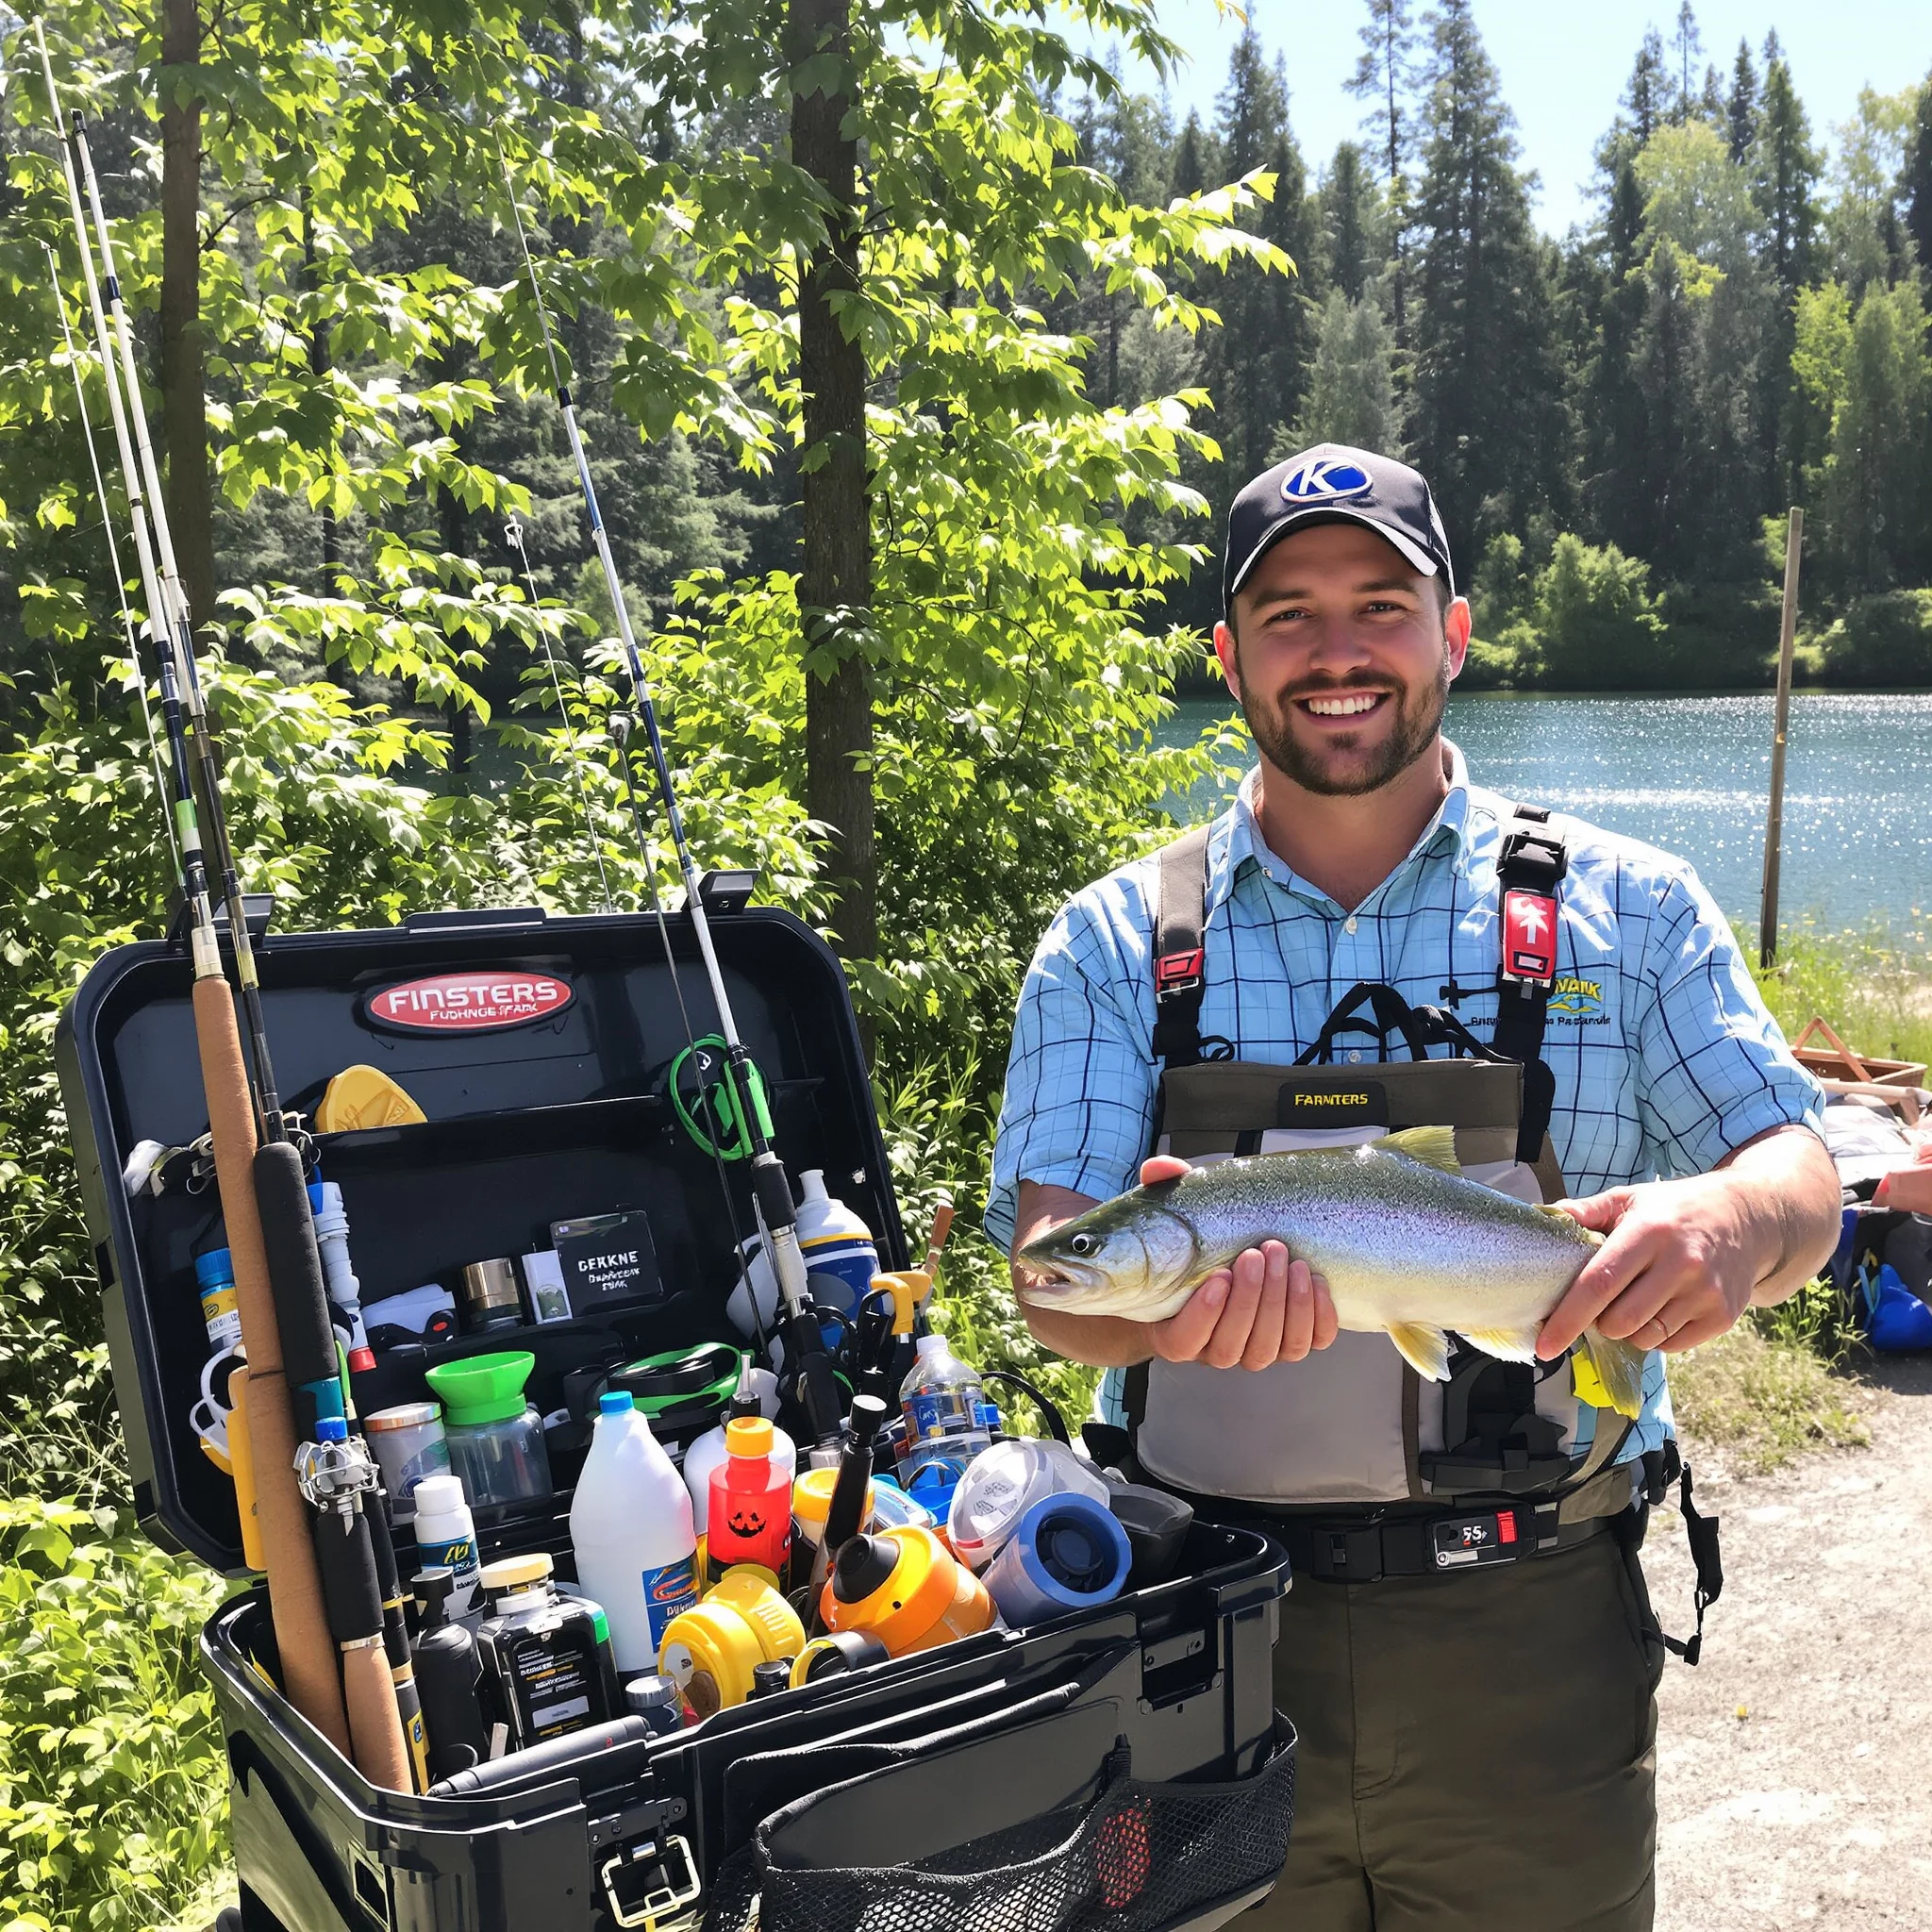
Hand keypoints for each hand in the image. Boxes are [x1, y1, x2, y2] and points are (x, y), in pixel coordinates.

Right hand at [1137, 1155, 1338, 1369]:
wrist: (1227, 1266)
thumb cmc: (1194, 1250)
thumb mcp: (1175, 1222)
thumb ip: (1164, 1194)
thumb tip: (1161, 1167)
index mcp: (1176, 1331)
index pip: (1185, 1340)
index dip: (1203, 1314)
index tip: (1219, 1276)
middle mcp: (1214, 1350)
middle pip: (1233, 1344)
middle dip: (1251, 1299)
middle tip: (1261, 1253)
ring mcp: (1254, 1350)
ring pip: (1272, 1347)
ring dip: (1284, 1305)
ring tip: (1290, 1262)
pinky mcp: (1290, 1343)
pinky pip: (1310, 1343)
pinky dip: (1316, 1316)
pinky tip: (1312, 1280)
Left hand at [1535, 1175, 1756, 1359]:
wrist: (1748, 1217)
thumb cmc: (1675, 1209)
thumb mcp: (1630, 1198)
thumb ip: (1586, 1211)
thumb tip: (1544, 1218)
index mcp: (1648, 1232)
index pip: (1599, 1284)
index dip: (1568, 1318)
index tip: (1545, 1344)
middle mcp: (1680, 1264)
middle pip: (1619, 1321)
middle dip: (1598, 1322)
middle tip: (1601, 1303)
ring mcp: (1705, 1292)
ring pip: (1644, 1338)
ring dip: (1627, 1330)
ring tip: (1635, 1300)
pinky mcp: (1723, 1315)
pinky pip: (1671, 1345)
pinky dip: (1656, 1335)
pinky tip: (1661, 1307)